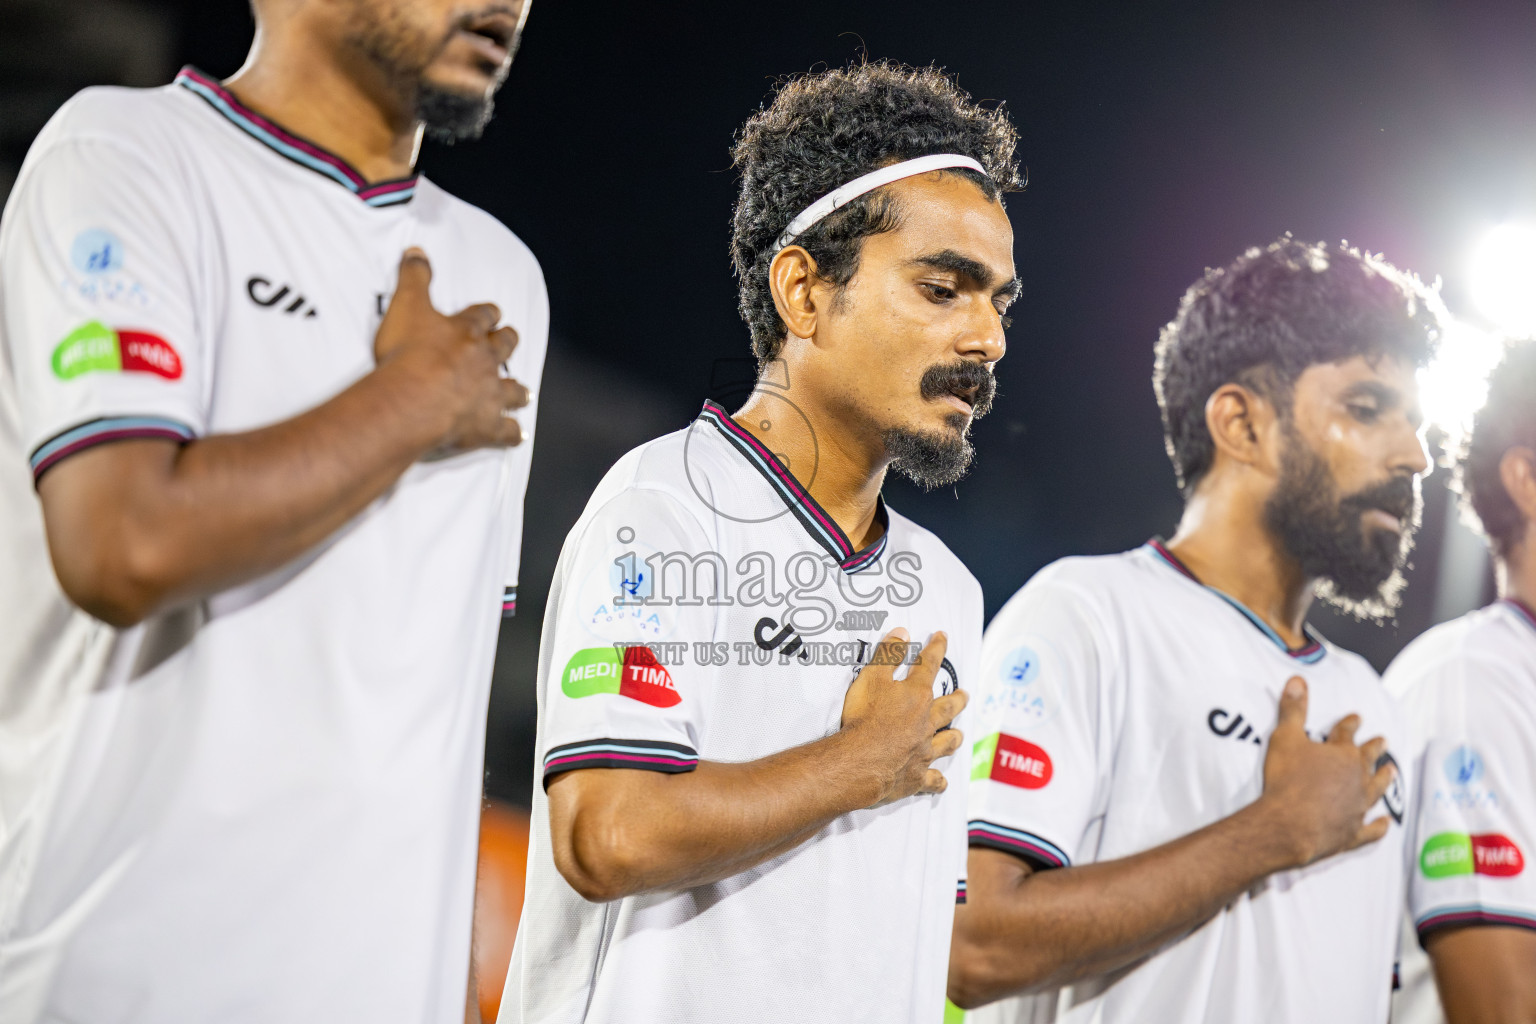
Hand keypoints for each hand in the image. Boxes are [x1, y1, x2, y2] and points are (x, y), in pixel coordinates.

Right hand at [374, 247, 528, 451]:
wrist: (413, 399)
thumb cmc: (408, 355)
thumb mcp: (406, 305)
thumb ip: (414, 278)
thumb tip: (416, 252)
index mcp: (466, 332)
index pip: (483, 316)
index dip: (487, 314)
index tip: (491, 313)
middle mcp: (484, 361)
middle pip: (504, 348)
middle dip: (507, 343)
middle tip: (509, 341)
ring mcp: (489, 394)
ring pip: (513, 390)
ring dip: (517, 390)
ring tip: (524, 392)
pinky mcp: (487, 426)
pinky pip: (506, 432)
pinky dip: (513, 434)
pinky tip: (517, 435)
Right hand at [840, 628, 966, 806]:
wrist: (861, 760)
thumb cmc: (864, 718)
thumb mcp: (870, 676)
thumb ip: (888, 654)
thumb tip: (902, 633)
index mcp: (916, 696)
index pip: (929, 666)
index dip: (936, 649)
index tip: (942, 637)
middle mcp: (926, 723)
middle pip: (948, 708)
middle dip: (958, 699)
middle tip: (965, 695)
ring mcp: (923, 750)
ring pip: (946, 743)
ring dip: (953, 738)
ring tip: (958, 736)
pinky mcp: (917, 776)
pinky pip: (933, 780)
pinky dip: (938, 781)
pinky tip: (942, 782)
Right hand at [1257, 676, 1394, 867]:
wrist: (1288, 825)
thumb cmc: (1286, 781)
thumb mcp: (1284, 737)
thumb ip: (1293, 709)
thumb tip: (1297, 681)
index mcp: (1342, 755)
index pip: (1347, 733)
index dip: (1350, 723)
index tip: (1356, 717)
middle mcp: (1356, 779)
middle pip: (1368, 759)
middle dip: (1374, 748)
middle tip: (1382, 740)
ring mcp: (1357, 807)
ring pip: (1377, 790)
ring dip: (1384, 780)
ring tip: (1391, 772)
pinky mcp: (1352, 833)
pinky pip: (1371, 829)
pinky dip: (1379, 826)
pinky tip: (1384, 823)